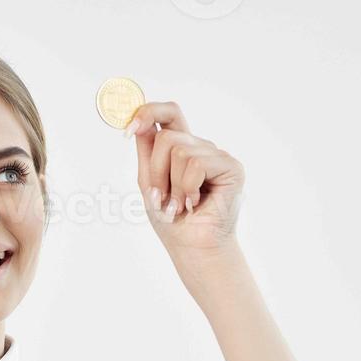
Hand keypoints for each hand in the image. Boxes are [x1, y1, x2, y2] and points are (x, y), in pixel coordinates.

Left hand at [128, 100, 245, 258]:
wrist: (193, 248)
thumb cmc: (173, 222)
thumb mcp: (149, 183)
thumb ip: (146, 152)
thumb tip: (138, 123)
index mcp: (183, 149)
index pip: (169, 114)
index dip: (149, 112)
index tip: (128, 129)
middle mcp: (202, 148)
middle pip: (167, 137)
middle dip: (156, 171)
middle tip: (161, 198)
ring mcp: (218, 156)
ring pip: (180, 151)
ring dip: (173, 185)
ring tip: (180, 205)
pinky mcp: (232, 168)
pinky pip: (197, 164)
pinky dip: (188, 188)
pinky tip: (195, 203)